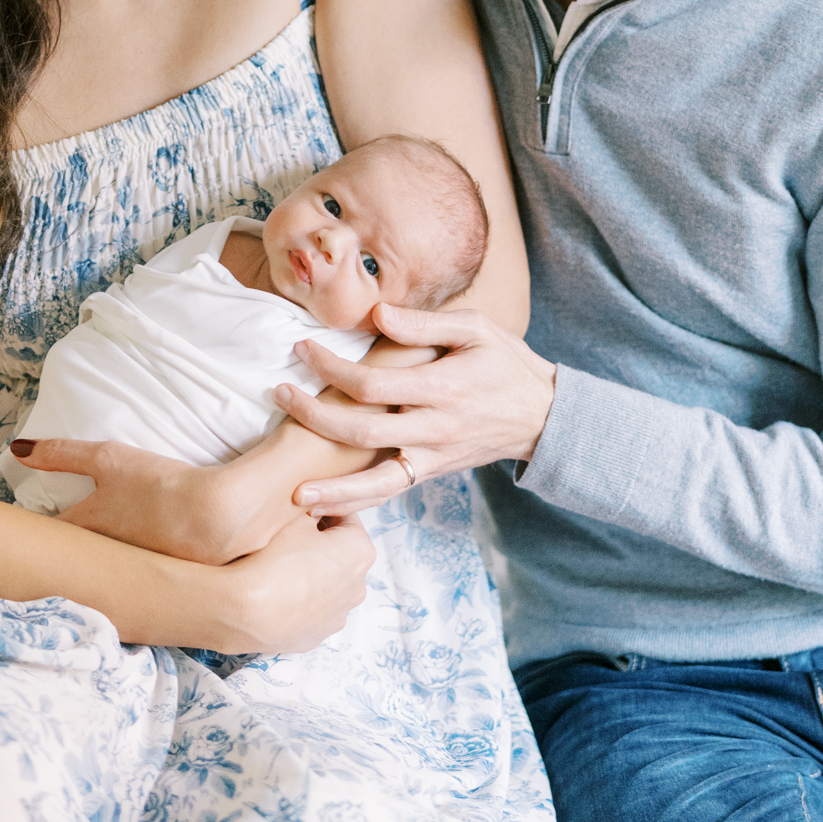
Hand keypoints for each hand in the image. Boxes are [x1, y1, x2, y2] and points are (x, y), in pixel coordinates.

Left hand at [15, 437, 246, 563]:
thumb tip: (18, 449)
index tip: (16, 533)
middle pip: (67, 559)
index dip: (28, 535)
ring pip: (97, 573)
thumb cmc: (158, 487)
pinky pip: (127, 582)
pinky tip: (130, 571)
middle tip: (44, 549)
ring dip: (88, 569)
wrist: (214, 520)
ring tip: (83, 560)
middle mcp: (100, 556)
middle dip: (55, 555)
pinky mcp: (155, 581)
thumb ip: (61, 453)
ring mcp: (127, 573)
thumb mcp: (108, 459)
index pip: (44, 535)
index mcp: (85, 527)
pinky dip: (121, 579)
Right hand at [220, 510, 373, 653]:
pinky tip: (276, 591)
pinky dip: (300, 599)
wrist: (245, 612)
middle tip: (288, 534)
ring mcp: (338, 616)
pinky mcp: (317, 637)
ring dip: (311, 573)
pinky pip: (312, 610)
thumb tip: (312, 508)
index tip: (300, 505)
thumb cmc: (272, 558)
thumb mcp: (292, 519)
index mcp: (360, 551)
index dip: (320, 506)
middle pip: (340, 553)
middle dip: (320, 542)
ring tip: (279, 565)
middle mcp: (358, 586)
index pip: (345, 516)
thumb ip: (310, 507)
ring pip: (328, 584)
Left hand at [274, 301, 556, 513]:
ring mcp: (433, 457)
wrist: (543, 415)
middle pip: (362, 432)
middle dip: (314, 416)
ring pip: (377, 481)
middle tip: (279, 393)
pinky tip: (325, 506)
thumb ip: (425, 323)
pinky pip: (391, 492)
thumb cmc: (505, 362)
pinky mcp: (432, 472)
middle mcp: (435, 429)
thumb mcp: (476, 328)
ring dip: (334, 489)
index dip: (331, 368)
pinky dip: (358, 503)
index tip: (303, 350)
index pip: (373, 383)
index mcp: (443, 388)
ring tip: (293, 493)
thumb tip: (377, 315)